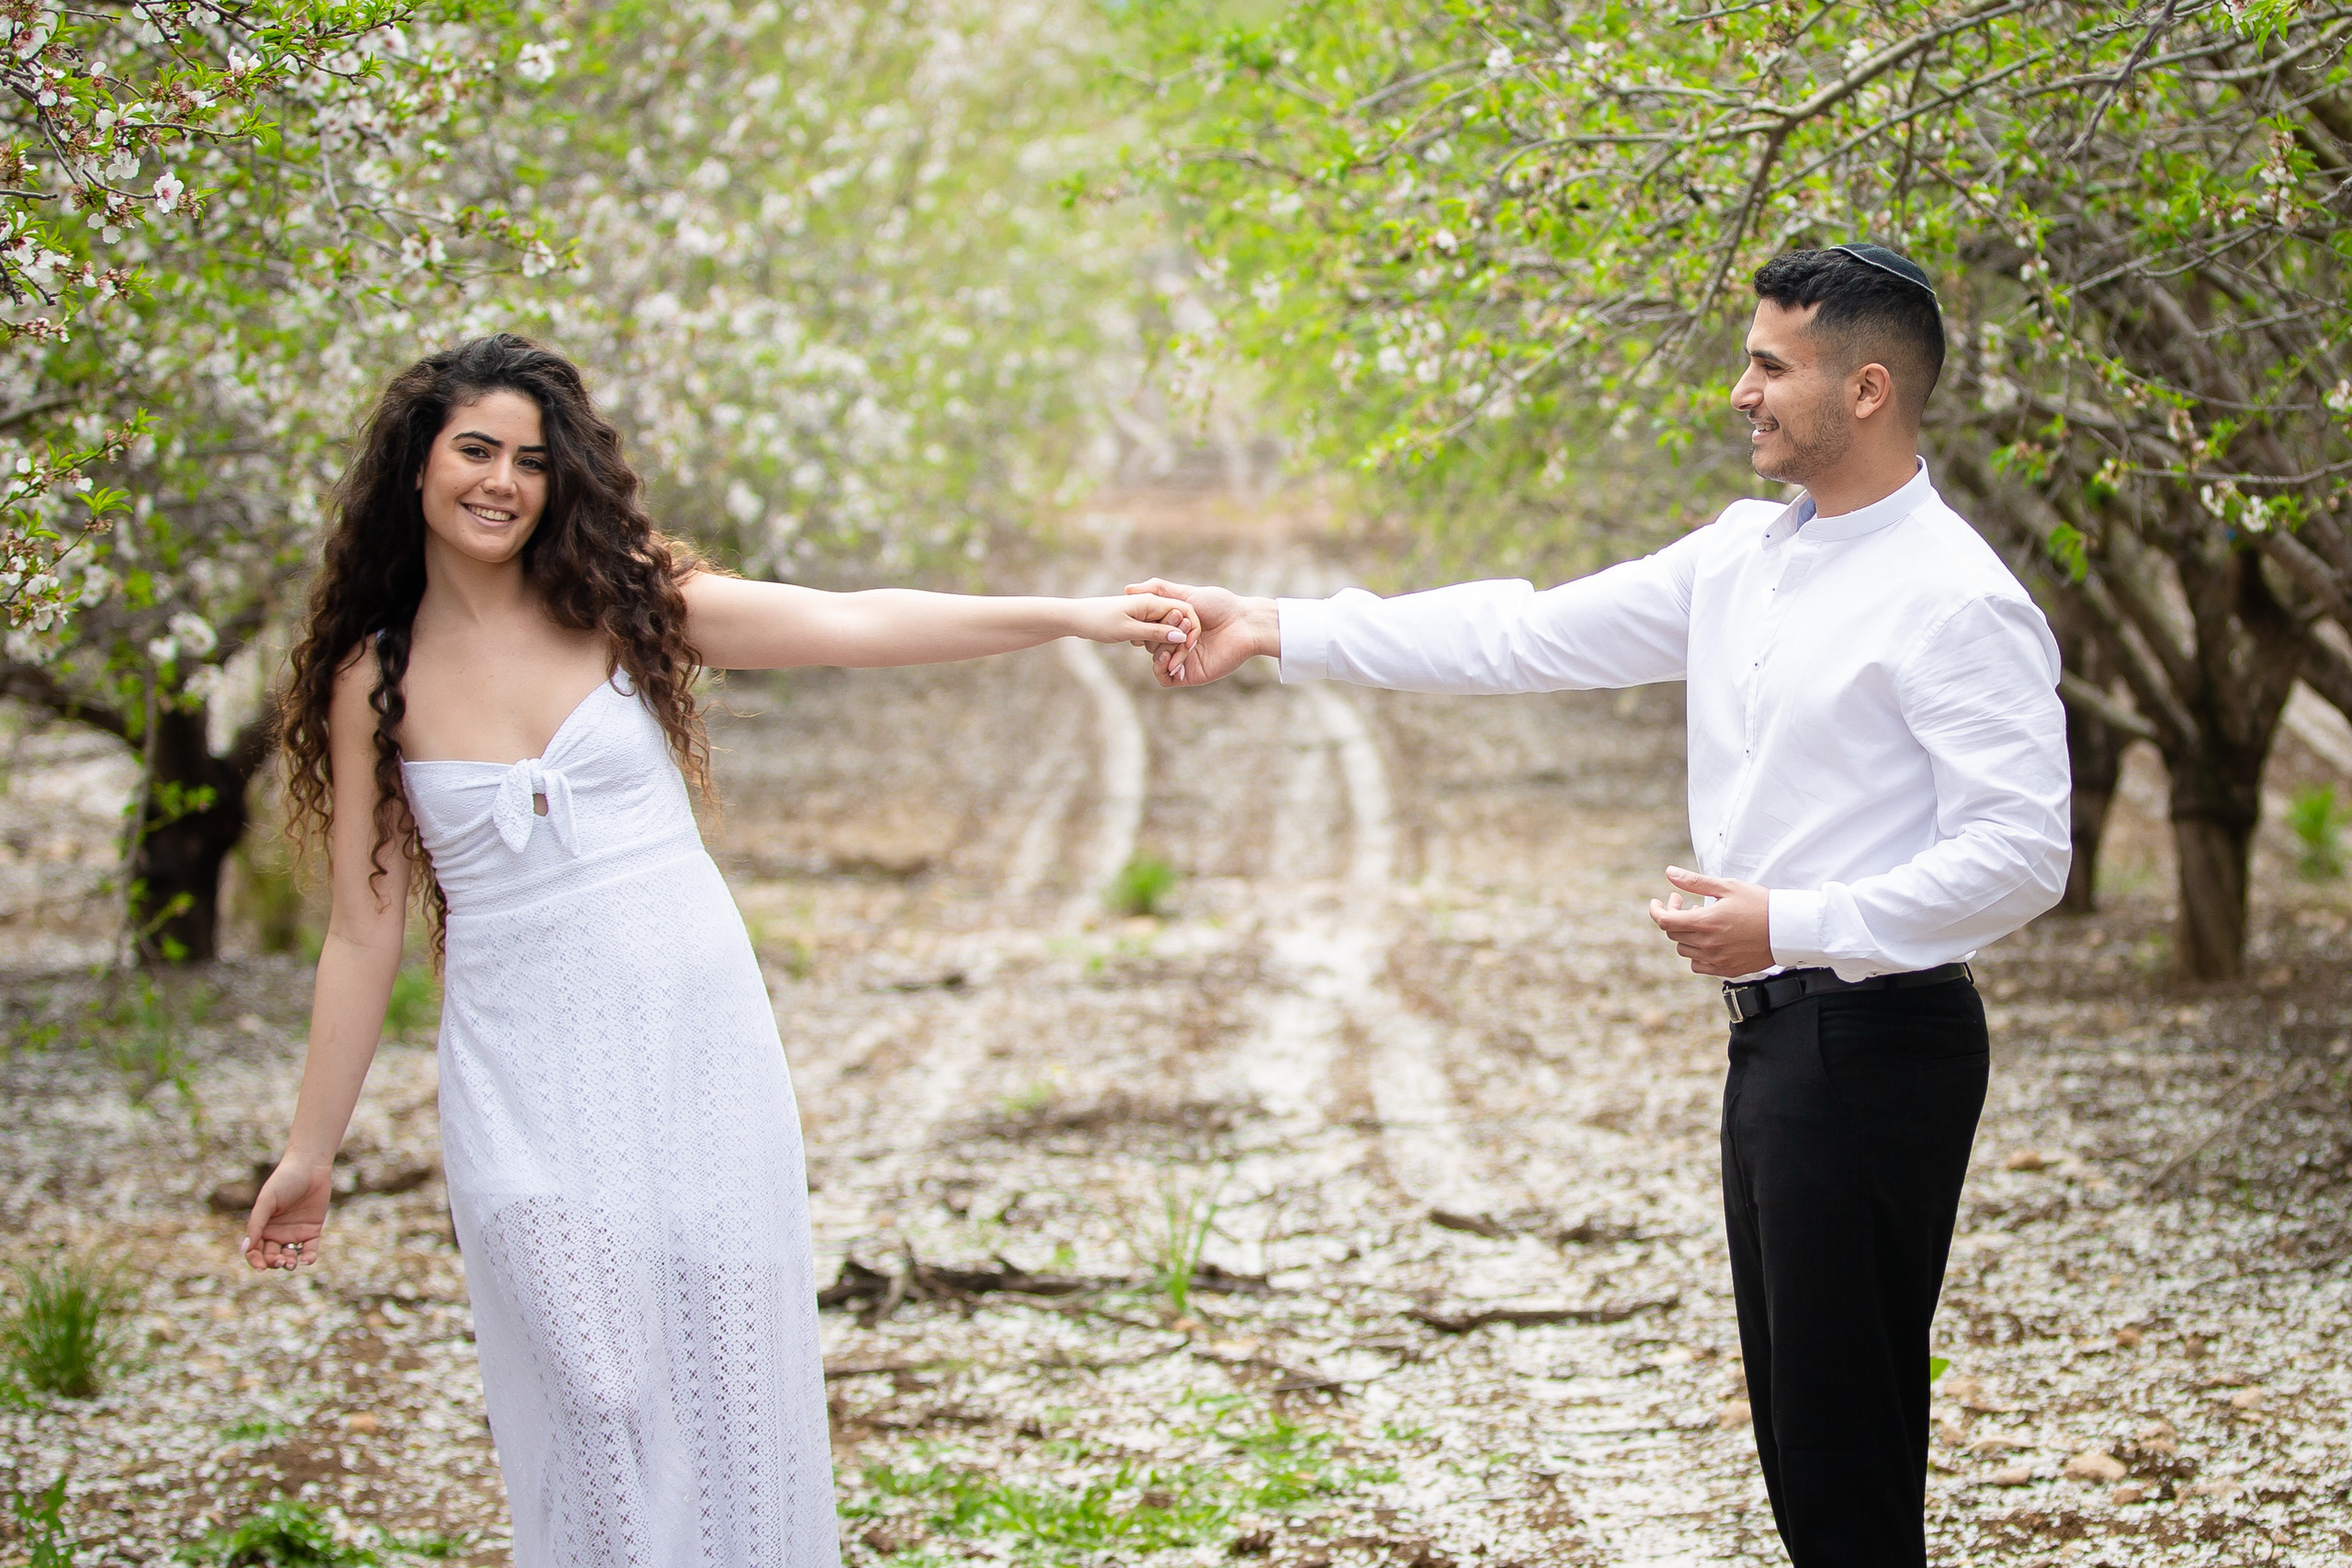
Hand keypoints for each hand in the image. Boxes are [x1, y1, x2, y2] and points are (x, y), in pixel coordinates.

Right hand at [243, 1158, 331, 1271]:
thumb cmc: (284, 1181)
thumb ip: (256, 1224)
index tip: (260, 1267)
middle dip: (273, 1263)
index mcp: (262, 1227)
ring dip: (289, 1263)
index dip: (255, 1261)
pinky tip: (307, 1260)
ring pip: (289, 1256)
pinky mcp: (312, 1231)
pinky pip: (309, 1250)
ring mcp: (294, 1233)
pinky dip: (308, 1258)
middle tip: (280, 1260)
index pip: (254, 1251)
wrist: (310, 1168)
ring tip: (291, 1263)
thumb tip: (244, 1249)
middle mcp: (276, 1233)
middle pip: (271, 1256)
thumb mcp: (267, 1201)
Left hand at [1077, 593, 1197, 650]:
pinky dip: (1151, 640)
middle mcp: (1151, 603)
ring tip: (1154, 653)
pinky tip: (1139, 646)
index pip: (1184, 611)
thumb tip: (1180, 637)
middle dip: (1176, 639)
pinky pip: (1153, 630)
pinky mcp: (1137, 619)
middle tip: (1170, 657)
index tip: (1185, 649)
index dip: (1188, 630)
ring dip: (1163, 641)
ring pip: (1165, 627)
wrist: (1075, 617)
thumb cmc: (1099, 621)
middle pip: (1176, 621)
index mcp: (1152, 601)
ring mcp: (1144, 611)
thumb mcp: (1128, 630)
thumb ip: (1155, 633)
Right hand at [1123, 579, 1276, 686]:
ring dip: (1162, 651)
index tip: (1150, 614)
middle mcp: (1176, 642)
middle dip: (1159, 635)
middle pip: (1150, 644)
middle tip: (1179, 624)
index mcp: (1174, 625)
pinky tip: (1172, 660)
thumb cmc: (1220, 606)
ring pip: (1156, 661)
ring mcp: (1182, 659)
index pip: (1147, 628)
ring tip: (1179, 642)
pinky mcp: (1190, 674)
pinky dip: (1163, 670)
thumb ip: (1159, 590)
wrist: (1244, 624)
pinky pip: (1165, 679)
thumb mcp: (1187, 594)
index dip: (1146, 623)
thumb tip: (1128, 589)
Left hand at [1648, 866, 1774, 977]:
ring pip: (1683, 950)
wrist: (1787, 929)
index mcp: (1706, 922)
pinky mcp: (1725, 970)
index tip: (1659, 902)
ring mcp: (1716, 959)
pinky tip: (1707, 941)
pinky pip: (1697, 965)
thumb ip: (1695, 882)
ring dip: (1685, 935)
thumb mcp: (1727, 886)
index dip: (1657, 910)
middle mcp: (1708, 944)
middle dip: (1673, 916)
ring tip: (1700, 920)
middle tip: (1686, 903)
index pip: (1665, 921)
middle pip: (1673, 934)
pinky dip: (1696, 953)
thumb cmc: (1759, 903)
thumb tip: (1669, 873)